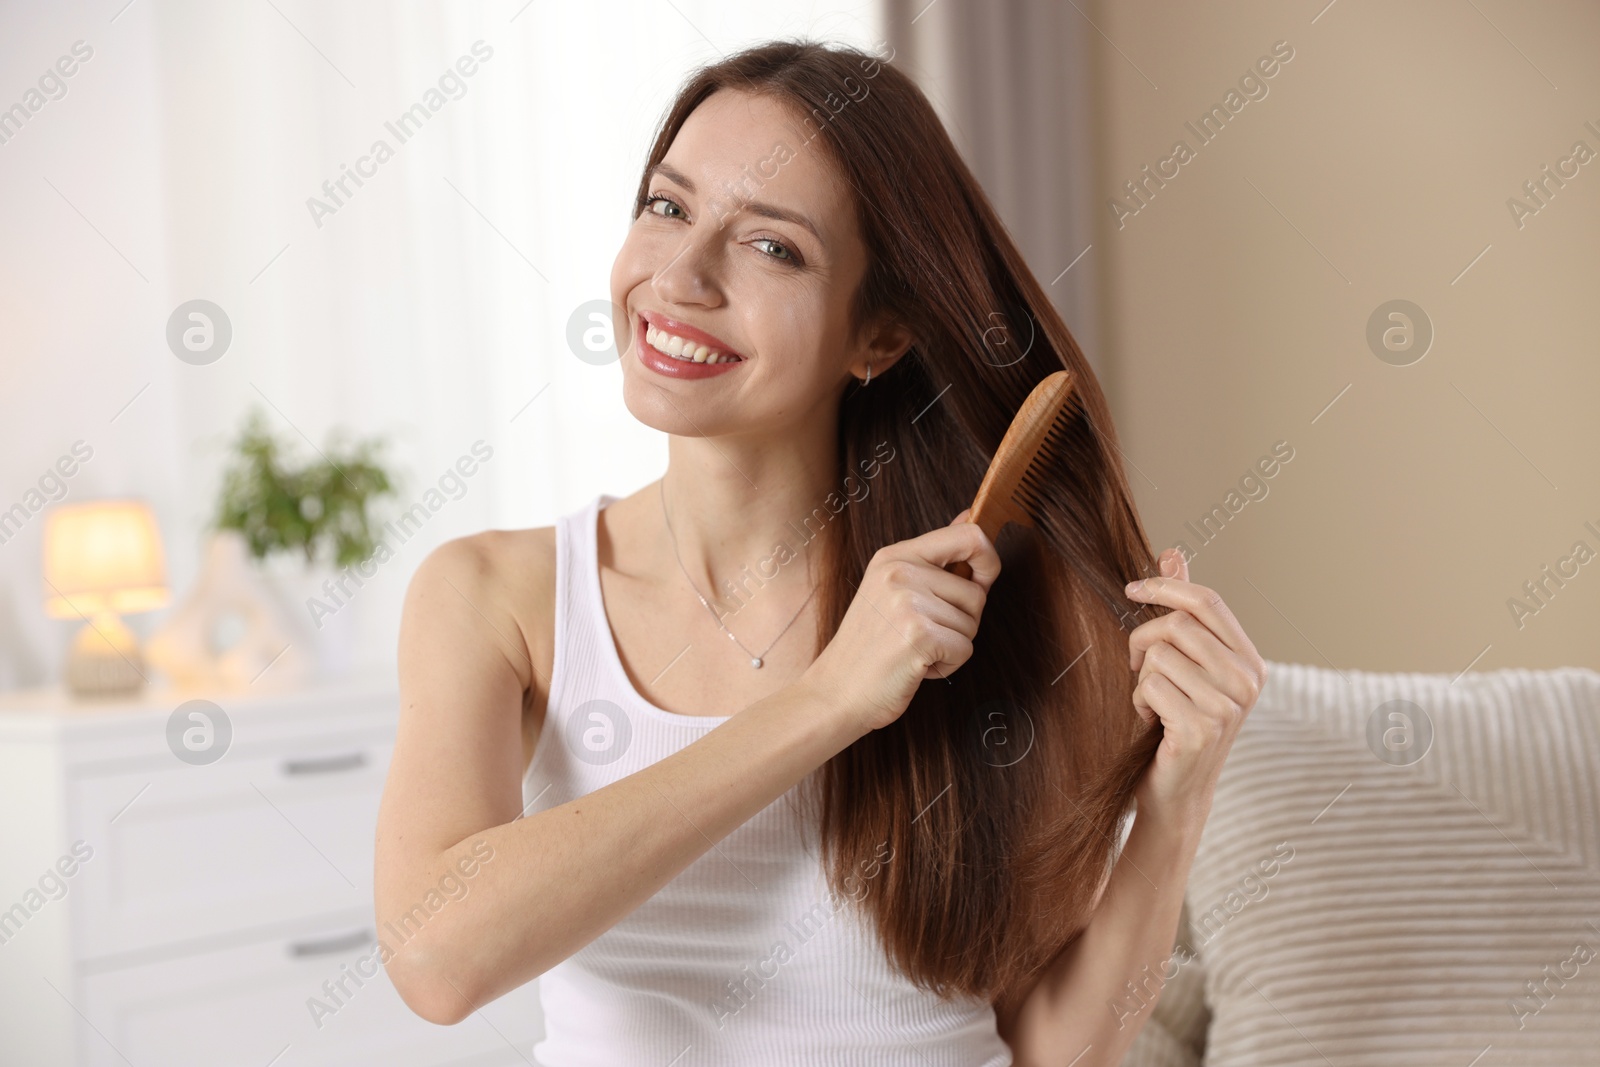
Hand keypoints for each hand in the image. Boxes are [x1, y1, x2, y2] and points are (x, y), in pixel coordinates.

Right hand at [801, 507, 1000, 734]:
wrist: (836, 691)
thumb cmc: (869, 646)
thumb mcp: (893, 588)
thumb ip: (935, 556)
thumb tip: (971, 518)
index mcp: (896, 556)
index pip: (968, 535)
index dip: (988, 560)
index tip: (981, 581)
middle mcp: (901, 572)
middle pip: (976, 592)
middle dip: (961, 622)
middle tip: (921, 633)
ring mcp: (909, 603)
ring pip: (972, 624)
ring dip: (951, 646)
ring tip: (913, 649)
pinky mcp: (919, 635)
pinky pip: (965, 649)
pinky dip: (947, 666)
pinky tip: (916, 666)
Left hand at [1124, 549, 1266, 829]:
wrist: (1175, 791)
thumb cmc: (1176, 722)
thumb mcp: (1184, 663)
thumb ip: (1183, 611)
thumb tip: (1172, 553)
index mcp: (1249, 661)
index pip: (1207, 601)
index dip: (1165, 587)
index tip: (1132, 589)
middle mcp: (1247, 681)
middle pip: (1177, 623)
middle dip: (1142, 641)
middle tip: (1138, 668)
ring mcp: (1227, 706)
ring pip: (1159, 655)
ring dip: (1141, 679)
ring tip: (1153, 704)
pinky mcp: (1201, 728)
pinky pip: (1149, 686)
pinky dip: (1139, 702)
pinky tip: (1153, 723)